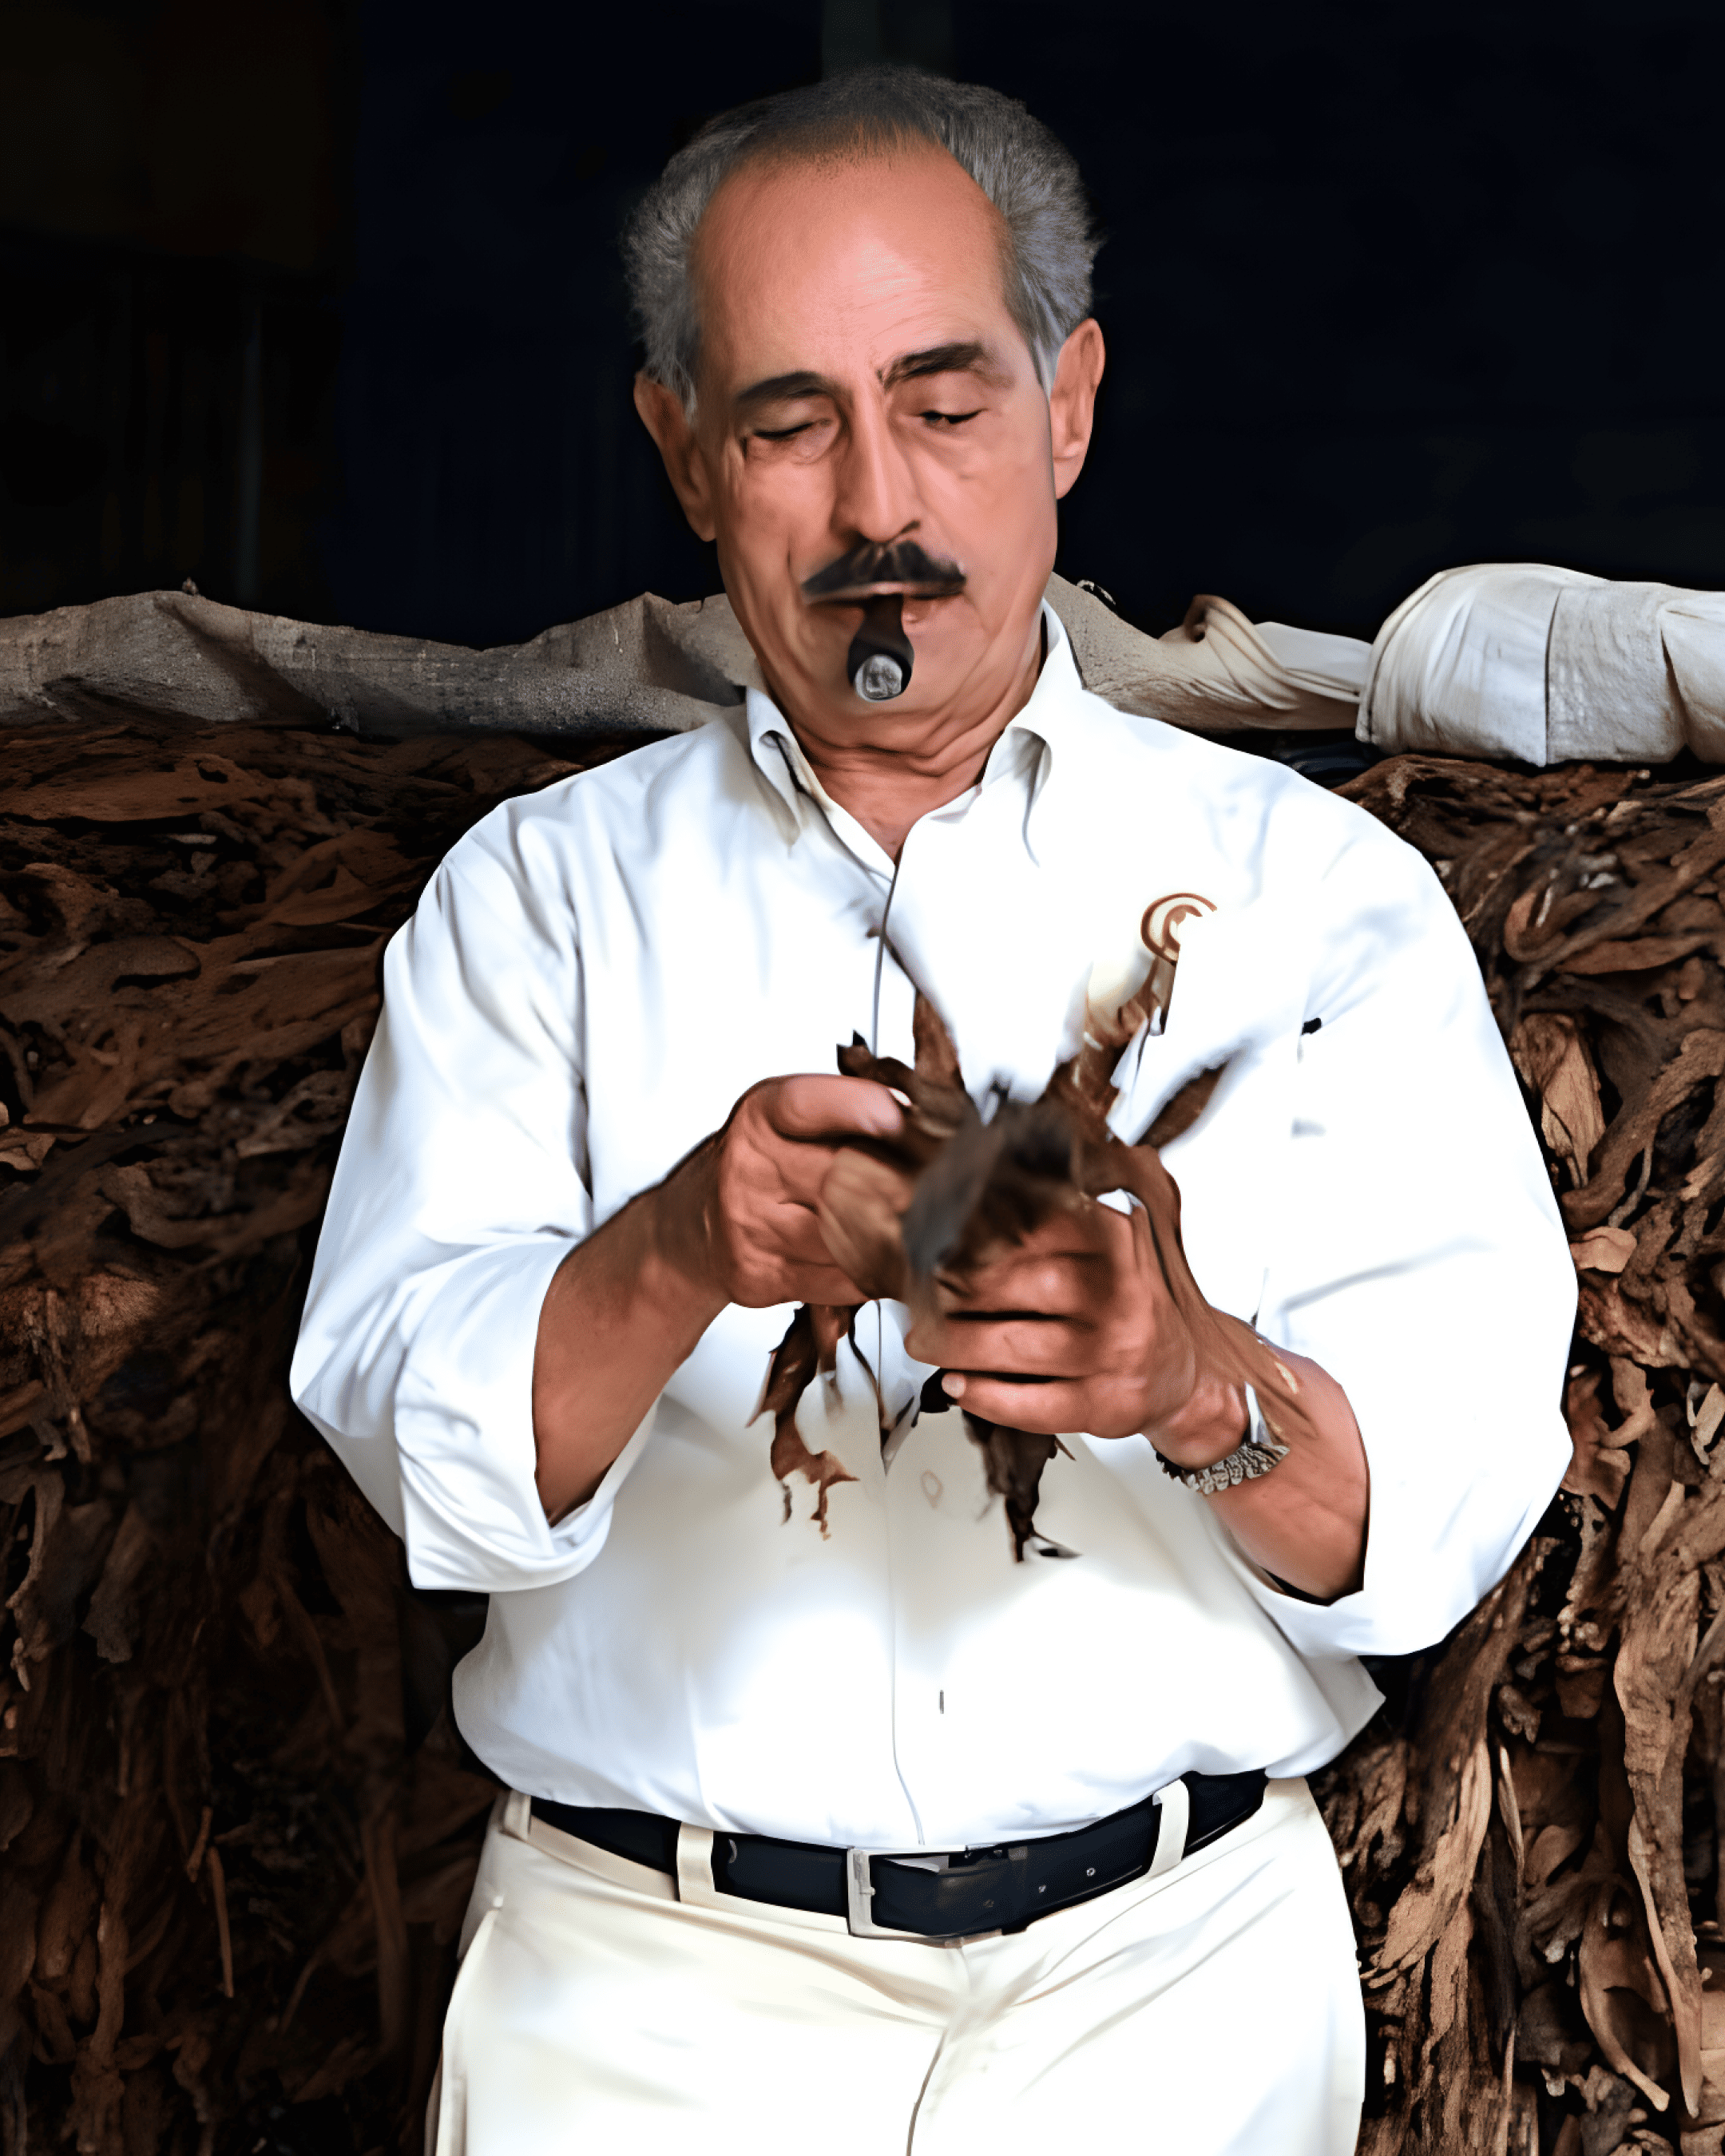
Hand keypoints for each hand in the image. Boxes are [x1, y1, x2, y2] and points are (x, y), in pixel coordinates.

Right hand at [661, 1073, 904, 1309]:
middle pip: (843, 1178)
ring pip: (848, 1238)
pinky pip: (840, 1280)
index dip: (862, 1109)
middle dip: (902, 1185)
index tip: (904, 1118)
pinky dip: (873, 1274)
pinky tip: (879, 1259)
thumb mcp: (791, 1120)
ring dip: (895, 1238)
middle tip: (945, 1187)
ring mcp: (751, 1227)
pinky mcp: (760, 1276)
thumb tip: (927, 1120)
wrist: (696, 1225)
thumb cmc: (760, 1165)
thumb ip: (849, 1115)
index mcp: (762, 1116)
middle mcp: (749, 1168)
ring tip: (921, 1228)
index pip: (810, 1105)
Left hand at [901, 1197, 1245, 1458]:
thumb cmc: (1128, 1304)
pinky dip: (987, 1396)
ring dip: (957, 1344)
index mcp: (1116, 1242)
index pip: (1040, 1226)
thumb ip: (1056, 1220)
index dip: (979, 1233)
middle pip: (1024, 1285)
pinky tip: (959, 1384)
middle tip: (918, 1292)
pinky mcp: (1105, 1405)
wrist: (1185, 1373)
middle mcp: (1121, 1295)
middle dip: (959, 1289)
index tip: (937, 1236)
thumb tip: (974, 1196)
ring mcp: (1114, 1353)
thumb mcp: (1109, 1246)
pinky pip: (1034, 1404)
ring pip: (1018, 1347)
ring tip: (921, 1340)